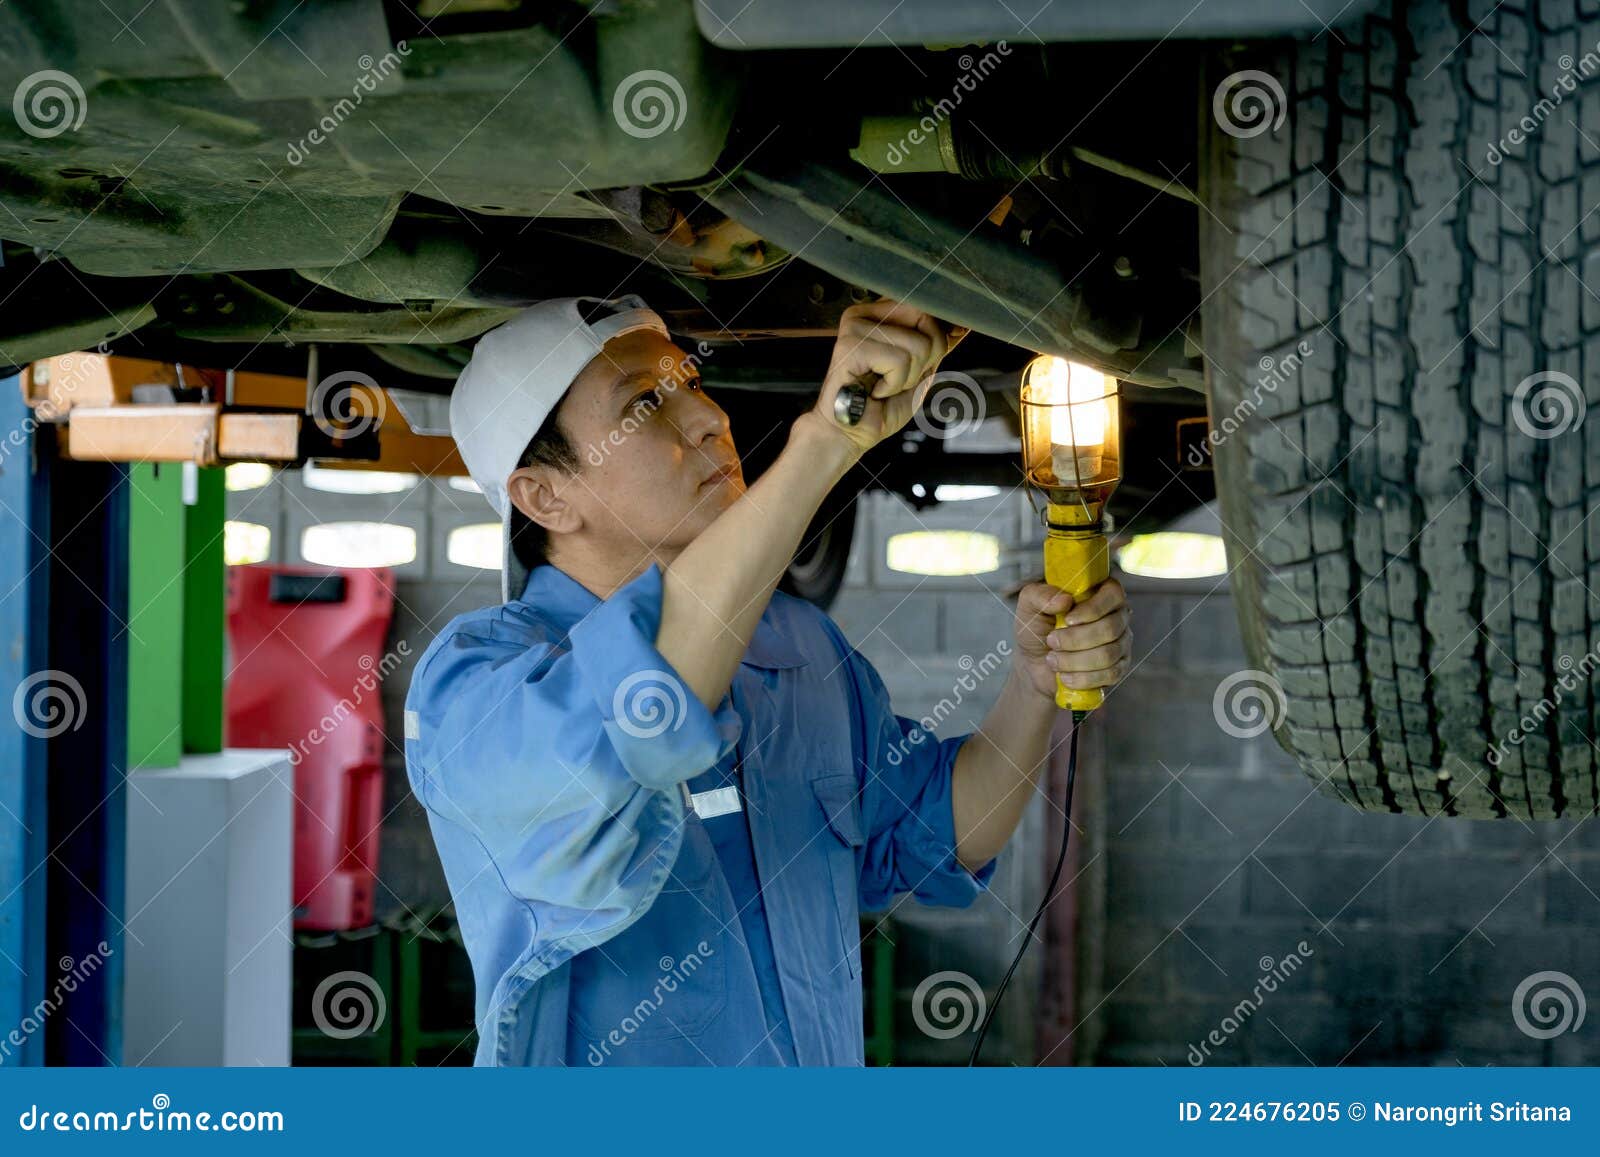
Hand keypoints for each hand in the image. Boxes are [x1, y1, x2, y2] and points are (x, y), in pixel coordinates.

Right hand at [807, 299, 950, 455]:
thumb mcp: (919, 370)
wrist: (850, 433)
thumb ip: (936, 345)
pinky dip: (894, 385)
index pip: (927, 306)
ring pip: (918, 345)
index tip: (925, 362)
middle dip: (925, 359)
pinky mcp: (851, 344)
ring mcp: (856, 327)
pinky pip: (900, 361)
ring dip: (907, 377)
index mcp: (880, 314)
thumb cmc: (879, 406)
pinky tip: (874, 390)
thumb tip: (962, 325)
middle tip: (898, 377)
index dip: (939, 335)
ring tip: (883, 386)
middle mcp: (866, 314)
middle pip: (928, 319)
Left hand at [1012, 578, 1130, 701]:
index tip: (1067, 620)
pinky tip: (1065, 676)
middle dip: (1075, 640)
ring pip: (1108, 654)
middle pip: (1110, 628)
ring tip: (1053, 660)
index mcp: (1100, 592)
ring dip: (1074, 661)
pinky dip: (1082, 678)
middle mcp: (1117, 615)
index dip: (1092, 609)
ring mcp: (1121, 643)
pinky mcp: (1119, 668)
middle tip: (1052, 641)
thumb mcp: (1029, 607)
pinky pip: (1110, 674)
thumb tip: (1064, 599)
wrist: (1035, 665)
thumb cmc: (1037, 630)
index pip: (1113, 594)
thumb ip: (1039, 595)